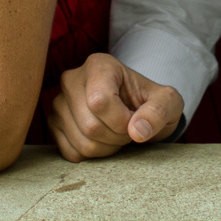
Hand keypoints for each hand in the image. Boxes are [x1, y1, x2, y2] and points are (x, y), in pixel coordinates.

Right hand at [46, 52, 184, 159]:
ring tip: (116, 133)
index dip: (122, 121)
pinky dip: (91, 155)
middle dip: (117, 137)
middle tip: (128, 129)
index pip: (100, 101)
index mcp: (99, 65)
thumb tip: (138, 131)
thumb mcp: (167, 102)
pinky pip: (71, 153)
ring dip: (107, 148)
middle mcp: (72, 79)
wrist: (134, 108)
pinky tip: (101, 140)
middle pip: (91, 125)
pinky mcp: (53, 124)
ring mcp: (59, 102)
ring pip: (82, 142)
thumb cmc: (150, 102)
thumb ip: (159, 112)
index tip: (135, 119)